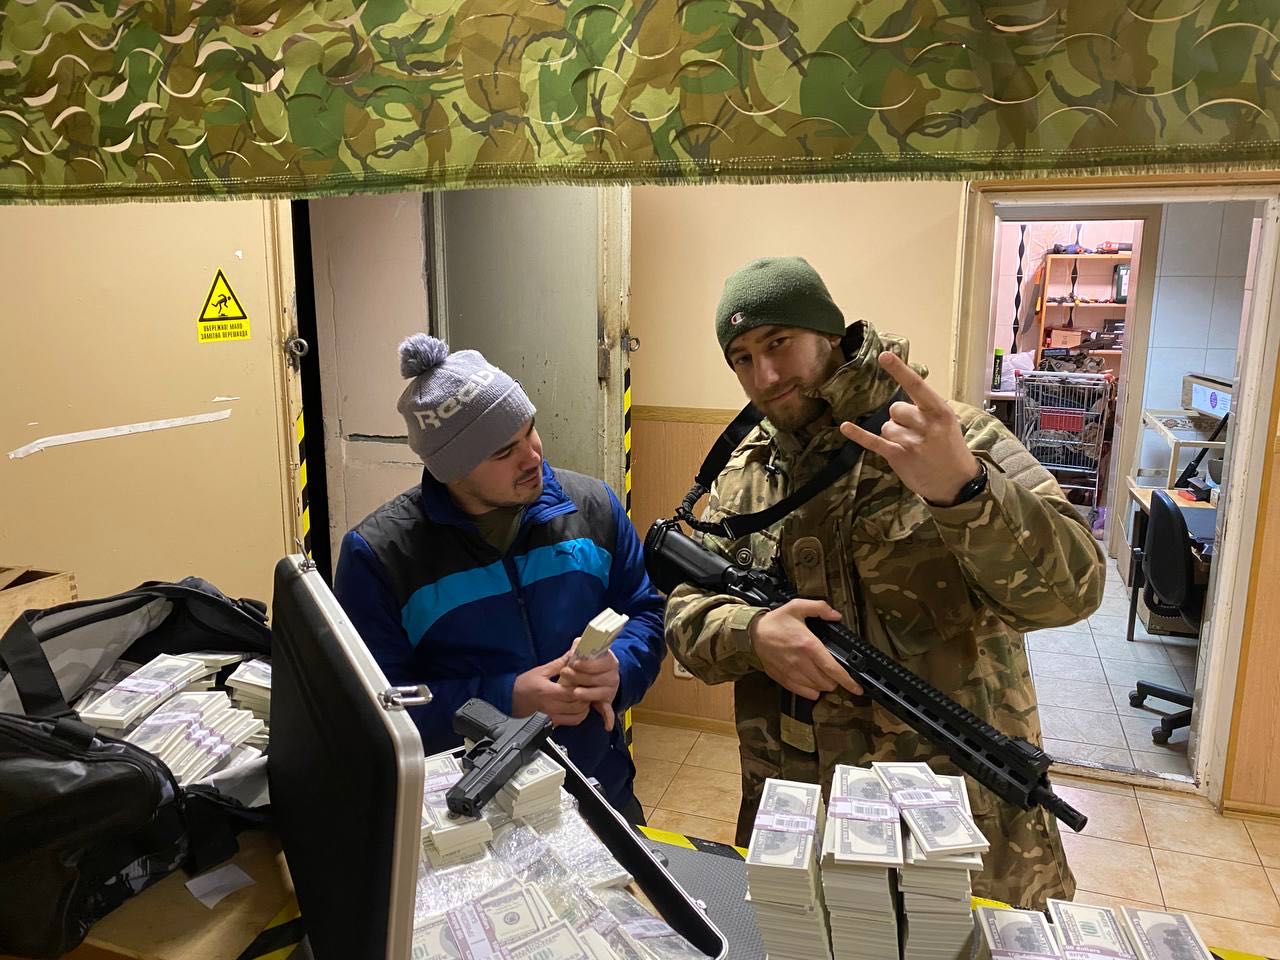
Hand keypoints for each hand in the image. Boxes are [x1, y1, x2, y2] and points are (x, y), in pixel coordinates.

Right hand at [512, 652, 589, 726]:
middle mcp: (551, 706)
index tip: (587, 679)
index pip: (572, 692)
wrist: (513, 699)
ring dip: (585, 706)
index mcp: (548, 691)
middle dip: (587, 696)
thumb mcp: (541, 670)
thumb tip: (574, 651)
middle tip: (588, 687)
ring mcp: (553, 716)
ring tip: (584, 695)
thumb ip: (560, 663)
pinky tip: (579, 706)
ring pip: (578, 715)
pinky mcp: (554, 721)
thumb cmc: (525, 684)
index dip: (583, 686)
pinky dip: (580, 715)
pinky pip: (572, 721)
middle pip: (578, 705)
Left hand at [560, 650, 620, 731]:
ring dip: (587, 694)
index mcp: (610, 661)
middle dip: (580, 677)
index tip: (574, 663)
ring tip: (574, 692)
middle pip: (598, 678)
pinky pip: (609, 711)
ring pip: (600, 693)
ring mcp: (610, 690)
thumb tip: (577, 643)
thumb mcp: (585, 651)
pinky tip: (607, 725)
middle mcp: (613, 676)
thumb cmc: (590, 663)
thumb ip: (580, 646)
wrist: (601, 675)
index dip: (586, 663)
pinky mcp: (606, 702)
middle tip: (566, 674)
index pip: (601, 662)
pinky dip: (608, 718)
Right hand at [749, 599, 862, 700]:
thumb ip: (819, 608)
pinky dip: (812, 691)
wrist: (753, 634)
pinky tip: (811, 681)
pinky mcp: (784, 679)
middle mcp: (801, 662)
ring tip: (822, 674)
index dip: (848, 681)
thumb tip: (836, 615)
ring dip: (824, 684)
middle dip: (835, 679)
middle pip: (828, 682)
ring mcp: (792, 673)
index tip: (857, 687)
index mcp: (808, 645)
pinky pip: (804, 693)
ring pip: (818, 689)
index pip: (833, 668)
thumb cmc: (775, 621)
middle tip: (833, 670)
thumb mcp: (797, 607)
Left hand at [839, 351, 981, 505]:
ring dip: (894, 434)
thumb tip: (900, 399)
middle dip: (900, 418)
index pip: (916, 385)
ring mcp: (912, 441)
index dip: (899, 370)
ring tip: (911, 447)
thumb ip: (926, 407)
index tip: (884, 356)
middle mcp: (926, 424)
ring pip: (886, 426)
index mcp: (939, 411)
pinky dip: (858, 434)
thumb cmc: (949, 447)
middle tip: (916, 433)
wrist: (956, 482)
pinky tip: (846, 427)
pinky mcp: (898, 456)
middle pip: (895, 408)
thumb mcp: (947, 422)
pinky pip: (873, 441)